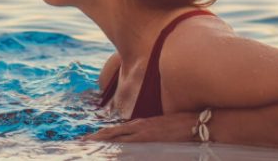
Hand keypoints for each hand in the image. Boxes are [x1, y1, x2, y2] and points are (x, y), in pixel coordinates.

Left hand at [84, 112, 198, 142]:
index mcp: (139, 124)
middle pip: (111, 135)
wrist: (197, 124)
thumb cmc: (180, 125)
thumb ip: (146, 132)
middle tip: (80, 143)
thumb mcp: (158, 127)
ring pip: (117, 140)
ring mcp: (144, 134)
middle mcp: (138, 128)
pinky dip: (119, 148)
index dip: (99, 135)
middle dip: (95, 139)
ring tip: (88, 146)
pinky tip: (110, 152)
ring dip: (103, 144)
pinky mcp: (151, 140)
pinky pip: (131, 146)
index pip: (114, 131)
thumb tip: (136, 138)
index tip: (87, 138)